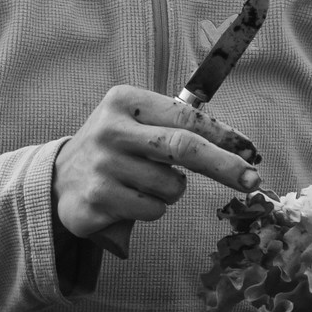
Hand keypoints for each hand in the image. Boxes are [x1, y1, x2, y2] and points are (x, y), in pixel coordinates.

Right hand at [53, 85, 260, 253]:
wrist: (58, 178)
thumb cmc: (114, 147)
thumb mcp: (136, 120)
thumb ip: (177, 125)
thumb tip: (237, 146)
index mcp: (125, 101)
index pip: (186, 117)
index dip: (224, 135)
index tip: (251, 150)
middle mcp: (112, 130)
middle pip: (183, 148)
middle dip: (224, 166)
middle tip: (252, 180)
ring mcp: (103, 167)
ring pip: (171, 187)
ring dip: (172, 192)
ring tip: (145, 183)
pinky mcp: (97, 201)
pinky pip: (151, 210)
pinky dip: (151, 209)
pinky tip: (128, 199)